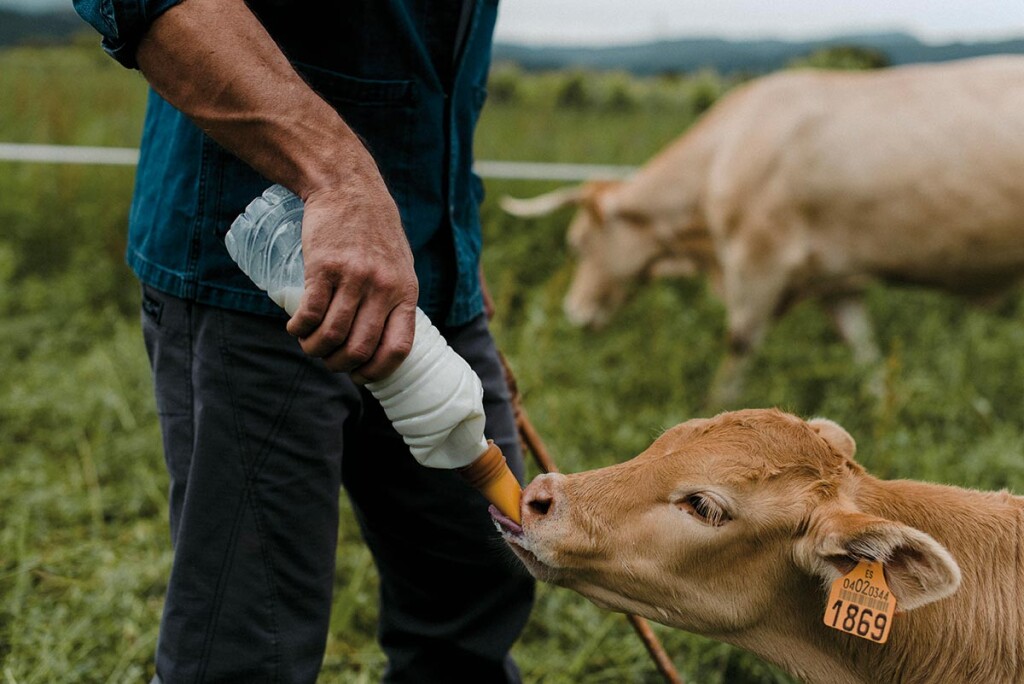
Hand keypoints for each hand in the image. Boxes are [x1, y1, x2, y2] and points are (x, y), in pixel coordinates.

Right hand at [285, 164, 418, 382]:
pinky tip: (295, 328)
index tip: (360, 375)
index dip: (377, 371)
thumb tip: (382, 340)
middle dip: (339, 364)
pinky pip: (310, 313)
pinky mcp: (324, 266)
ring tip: (308, 344)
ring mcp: (354, 277)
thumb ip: (395, 298)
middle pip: (359, 348)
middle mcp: (382, 287)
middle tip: (327, 359)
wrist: (348, 186)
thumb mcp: (400, 264)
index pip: (397, 348)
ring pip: (332, 334)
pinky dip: (299, 329)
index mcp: (405, 292)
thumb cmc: (374, 230)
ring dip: (314, 349)